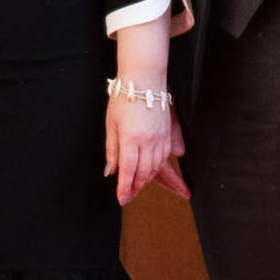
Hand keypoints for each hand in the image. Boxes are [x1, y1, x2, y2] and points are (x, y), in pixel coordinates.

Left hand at [108, 88, 187, 204]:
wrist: (144, 80)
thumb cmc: (123, 100)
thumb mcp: (111, 125)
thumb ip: (112, 150)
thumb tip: (111, 172)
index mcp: (131, 138)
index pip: (128, 170)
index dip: (125, 187)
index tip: (121, 199)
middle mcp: (148, 140)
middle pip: (144, 172)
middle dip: (136, 187)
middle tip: (127, 196)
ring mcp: (161, 137)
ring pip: (156, 167)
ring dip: (147, 180)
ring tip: (137, 187)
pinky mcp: (168, 134)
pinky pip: (165, 158)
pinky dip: (158, 168)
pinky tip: (151, 172)